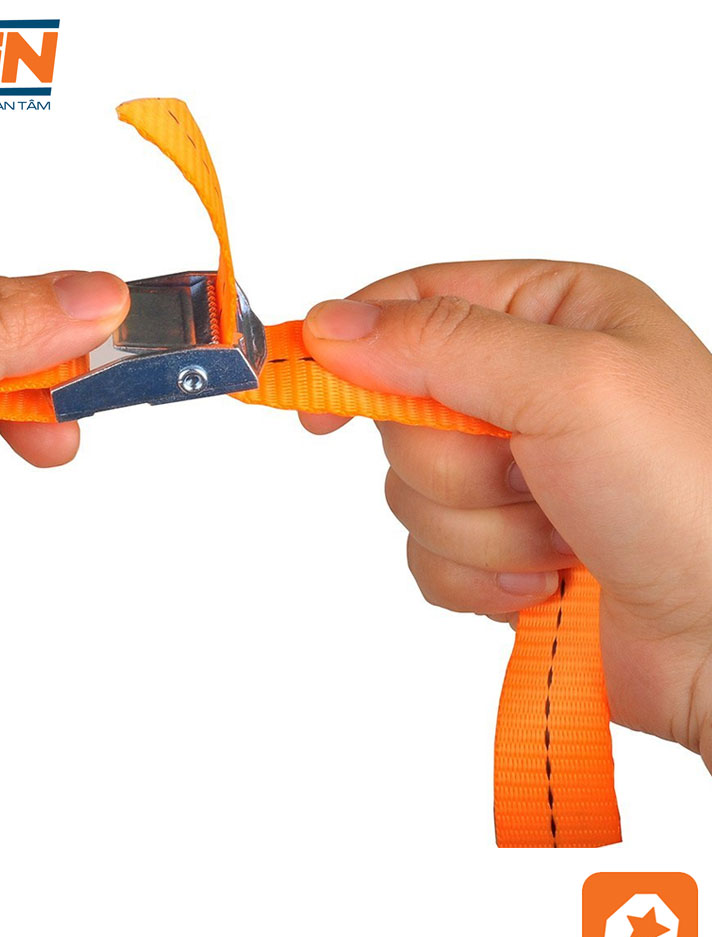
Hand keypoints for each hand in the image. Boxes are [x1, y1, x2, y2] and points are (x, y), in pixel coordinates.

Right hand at [300, 261, 711, 769]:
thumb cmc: (691, 491)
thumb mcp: (569, 381)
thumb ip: (440, 343)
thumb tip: (331, 326)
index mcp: (547, 319)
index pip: (412, 306)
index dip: (350, 344)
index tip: (307, 388)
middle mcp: (522, 392)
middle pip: (398, 412)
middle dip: (455, 462)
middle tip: (527, 474)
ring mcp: (508, 477)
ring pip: (408, 495)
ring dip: (479, 528)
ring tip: (559, 536)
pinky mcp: (496, 553)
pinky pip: (426, 560)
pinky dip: (478, 579)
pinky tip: (545, 585)